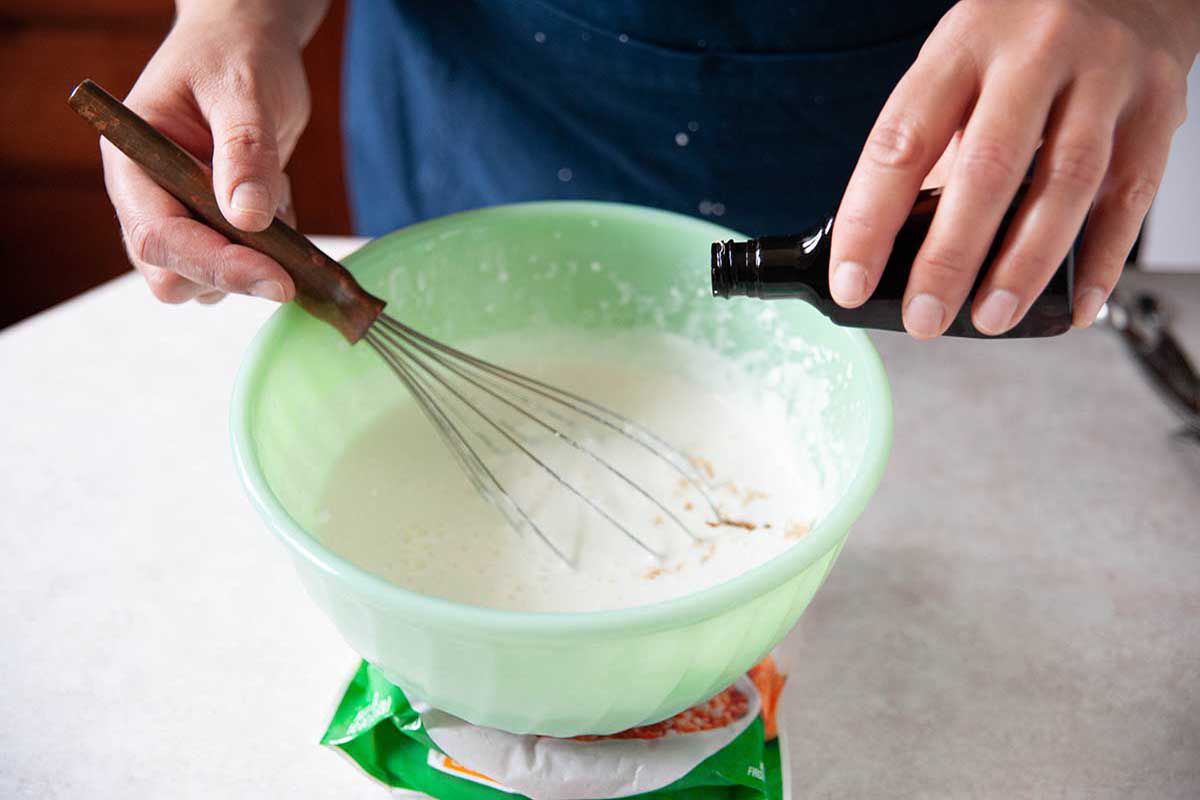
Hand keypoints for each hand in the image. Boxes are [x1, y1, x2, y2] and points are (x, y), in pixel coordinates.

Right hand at [100, 3, 325, 304]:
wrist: (247, 45)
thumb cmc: (235, 55)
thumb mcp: (245, 92)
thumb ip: (246, 152)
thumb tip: (247, 219)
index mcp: (132, 164)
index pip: (158, 238)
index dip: (215, 265)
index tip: (276, 279)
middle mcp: (148, 199)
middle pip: (173, 278)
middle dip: (232, 275)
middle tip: (289, 253)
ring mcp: (181, 217)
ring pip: (208, 283)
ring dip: (256, 261)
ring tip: (274, 191)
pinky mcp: (215, 227)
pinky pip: (242, 267)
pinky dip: (273, 251)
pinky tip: (277, 196)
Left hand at [829, 0, 1198, 337]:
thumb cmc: (1023, 38)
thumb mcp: (959, 65)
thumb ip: (934, 143)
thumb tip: (892, 248)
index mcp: (963, 44)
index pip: (902, 141)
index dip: (870, 221)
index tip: (851, 282)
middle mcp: (1035, 53)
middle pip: (986, 167)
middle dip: (949, 258)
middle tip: (924, 317)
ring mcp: (1104, 75)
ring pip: (1064, 184)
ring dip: (1024, 267)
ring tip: (990, 317)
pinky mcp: (1158, 105)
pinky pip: (1132, 195)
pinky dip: (1103, 259)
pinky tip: (1077, 303)